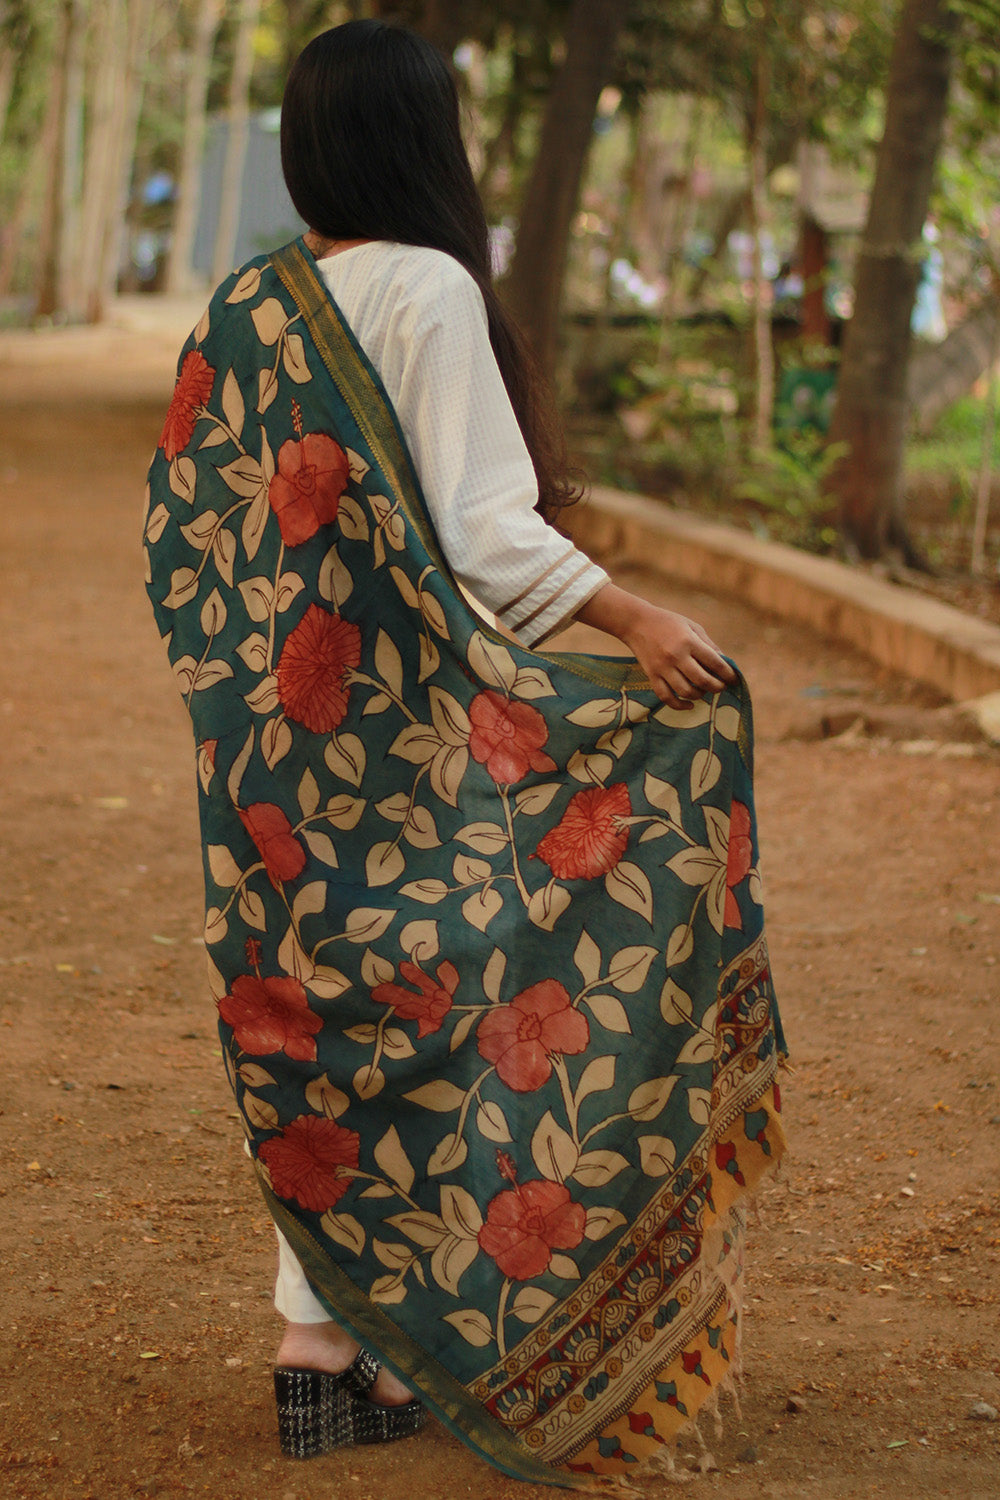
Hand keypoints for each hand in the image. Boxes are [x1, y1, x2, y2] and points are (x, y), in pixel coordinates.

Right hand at [575, 584, 736, 708]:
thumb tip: (726, 664)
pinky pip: (666, 697)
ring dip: (700, 695)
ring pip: (685, 691)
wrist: (636, 622)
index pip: (715, 662)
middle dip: (717, 687)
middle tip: (721, 686)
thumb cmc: (668, 622)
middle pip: (702, 680)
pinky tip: (689, 705)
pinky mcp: (652, 676)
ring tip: (705, 691)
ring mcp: (662, 668)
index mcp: (688, 641)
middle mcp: (676, 656)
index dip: (728, 674)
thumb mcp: (692, 627)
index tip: (734, 679)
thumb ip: (709, 645)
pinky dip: (679, 705)